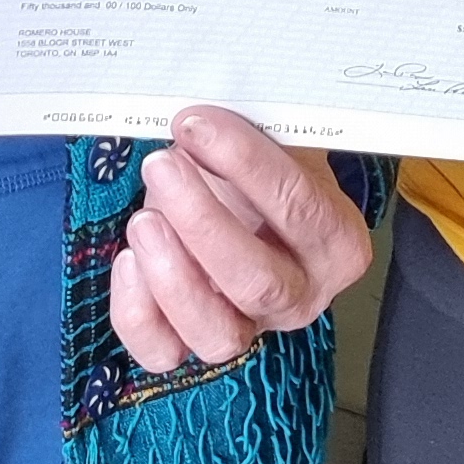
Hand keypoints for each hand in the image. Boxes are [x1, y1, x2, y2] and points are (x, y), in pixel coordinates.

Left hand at [108, 106, 371, 372]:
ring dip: (172, 275)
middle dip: (202, 222)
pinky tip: (128, 261)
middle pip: (257, 281)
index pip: (299, 208)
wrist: (235, 194)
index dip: (245, 164)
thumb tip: (205, 113)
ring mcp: (247, 327)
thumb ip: (252, 127)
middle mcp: (299, 296)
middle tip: (162, 165)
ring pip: (215, 334)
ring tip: (143, 220)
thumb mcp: (267, 138)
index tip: (197, 125)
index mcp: (335, 242)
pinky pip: (162, 350)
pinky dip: (137, 311)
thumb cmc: (251, 165)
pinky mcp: (191, 340)